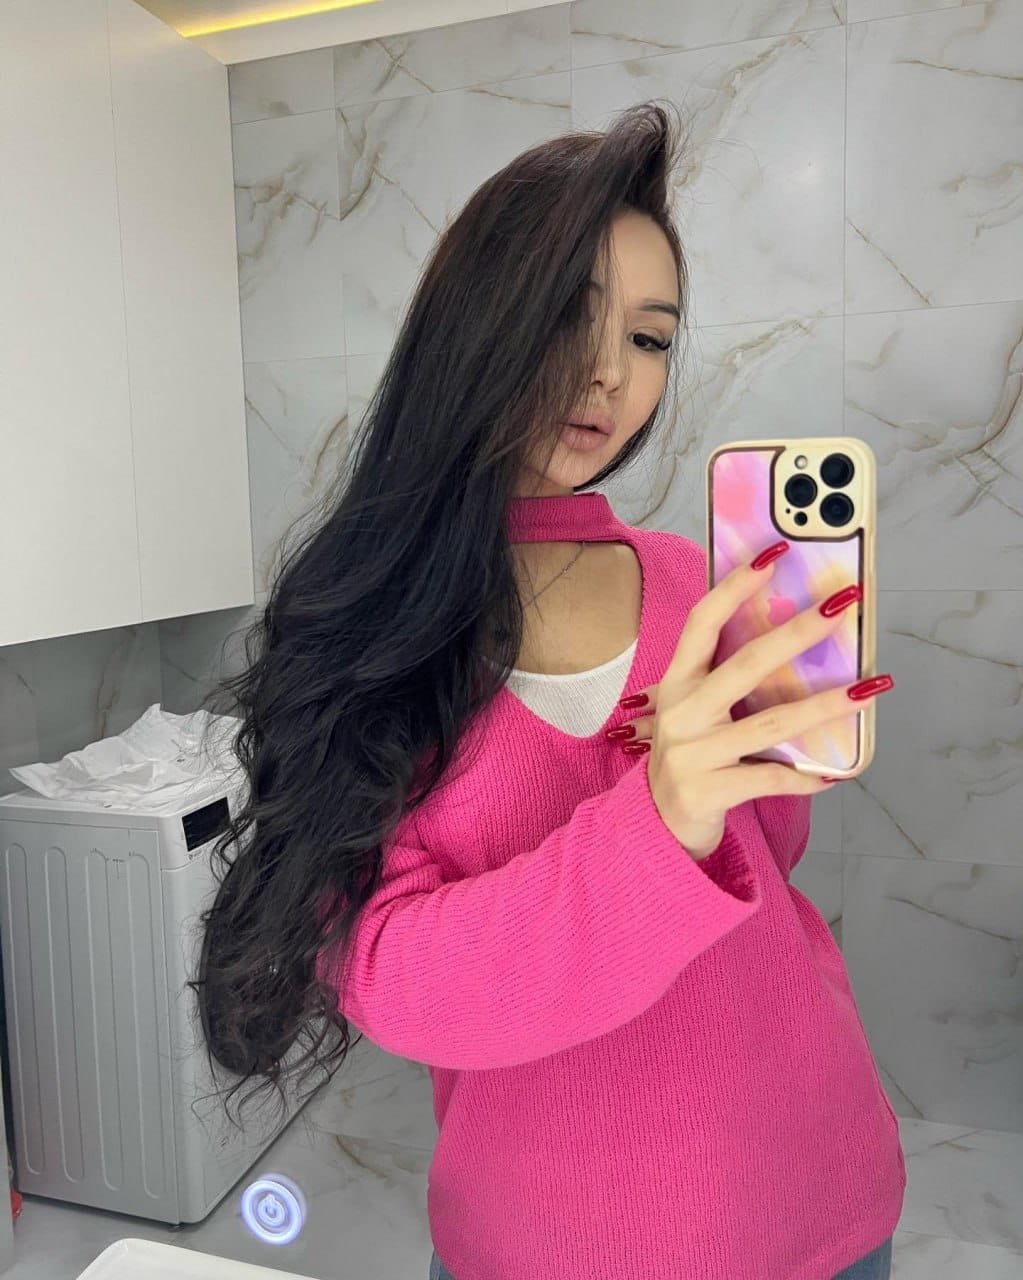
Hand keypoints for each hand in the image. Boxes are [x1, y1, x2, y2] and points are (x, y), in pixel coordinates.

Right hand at [617, 551, 893, 859]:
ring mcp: (692, 753)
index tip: (772, 556)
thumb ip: (726, 678)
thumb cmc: (690, 754)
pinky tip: (835, 773)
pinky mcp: (710, 790)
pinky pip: (771, 778)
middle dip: (797, 632)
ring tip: (869, 688)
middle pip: (744, 665)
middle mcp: (680, 713)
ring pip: (771, 724)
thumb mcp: (695, 711)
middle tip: (840, 607)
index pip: (701, 624)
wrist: (657, 823)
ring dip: (825, 705)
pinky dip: (807, 778)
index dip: (734, 587)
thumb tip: (794, 635)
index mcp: (676, 683)